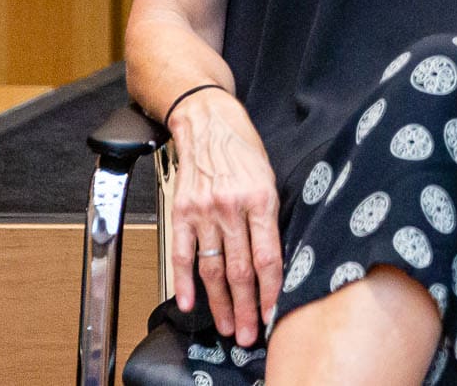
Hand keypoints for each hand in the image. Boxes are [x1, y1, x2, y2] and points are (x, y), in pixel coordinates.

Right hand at [167, 91, 282, 346]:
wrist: (208, 122)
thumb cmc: (244, 149)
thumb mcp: (271, 176)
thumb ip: (270, 217)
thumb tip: (276, 259)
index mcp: (262, 199)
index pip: (269, 256)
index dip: (271, 290)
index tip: (273, 314)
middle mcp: (233, 207)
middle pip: (241, 270)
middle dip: (245, 308)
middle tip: (247, 334)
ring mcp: (204, 211)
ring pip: (213, 269)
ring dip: (219, 303)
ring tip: (225, 326)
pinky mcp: (181, 212)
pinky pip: (181, 254)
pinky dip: (184, 282)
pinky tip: (189, 303)